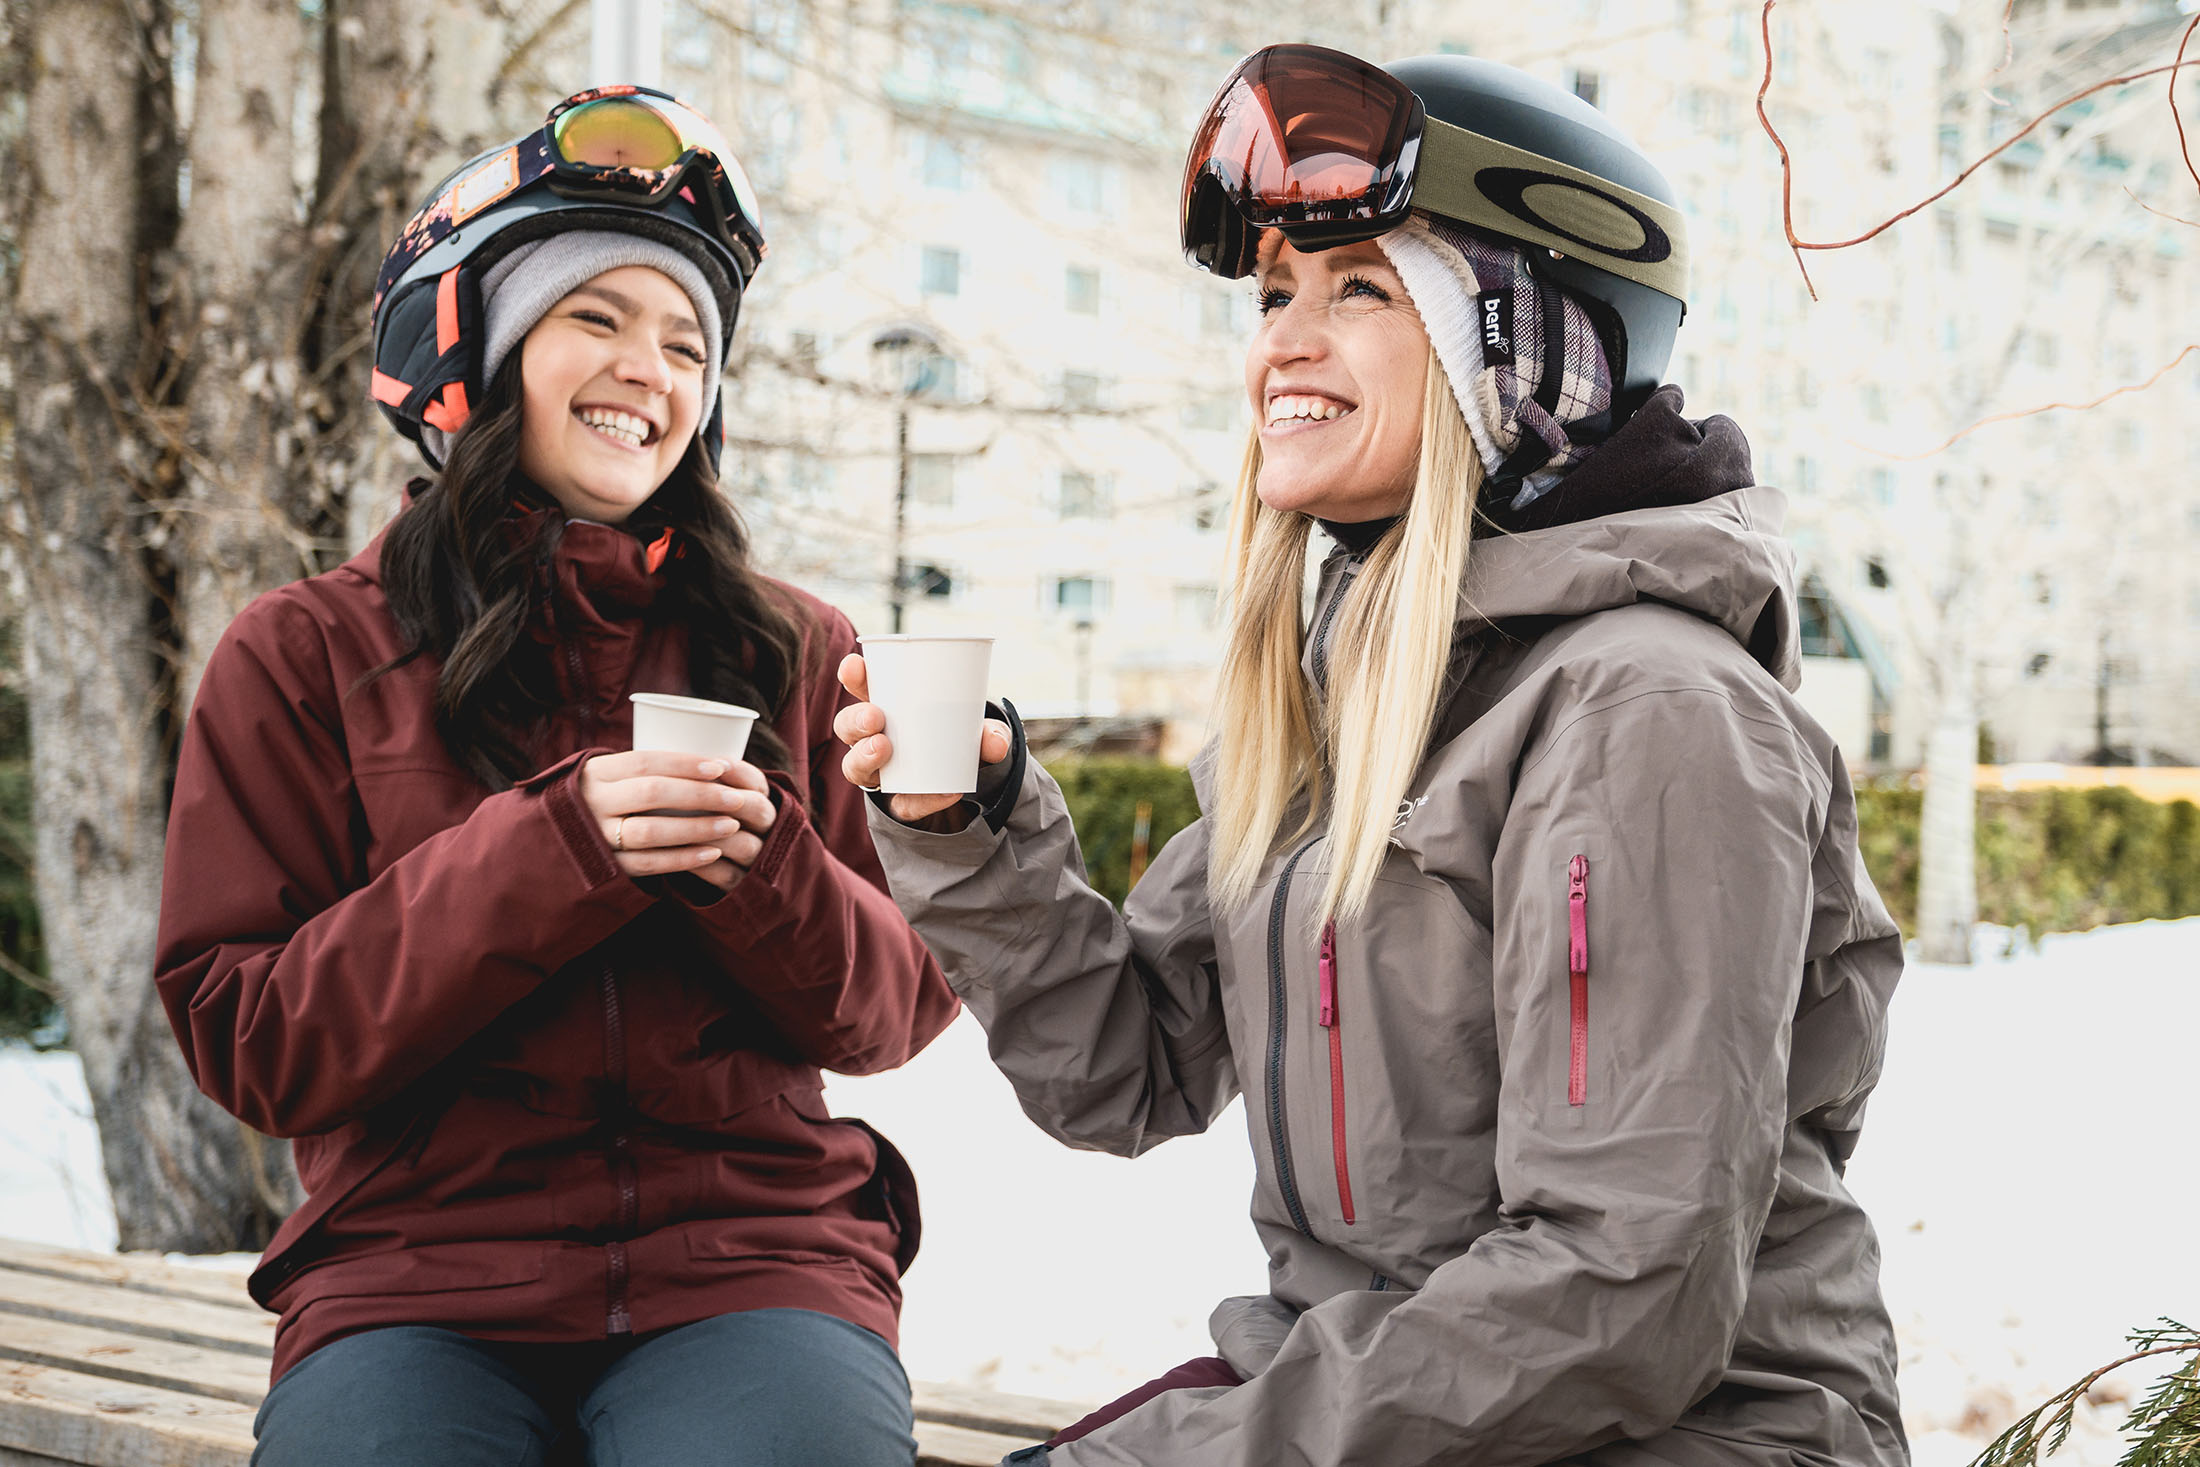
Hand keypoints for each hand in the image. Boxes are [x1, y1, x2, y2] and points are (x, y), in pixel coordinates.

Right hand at [577, 750, 776, 889]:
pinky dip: (683, 858)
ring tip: (731, 824)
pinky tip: (712, 853)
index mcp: (595, 772)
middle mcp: (592, 802)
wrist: (548, 845)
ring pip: (652, 831)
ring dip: (697, 828)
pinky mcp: (605, 867)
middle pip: (653, 793)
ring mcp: (596, 836)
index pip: (645, 761)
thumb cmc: (595, 801)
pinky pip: (648, 864)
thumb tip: (709, 761)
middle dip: (700, 795)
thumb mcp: (605, 778)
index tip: (720, 766)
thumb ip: (640, 770)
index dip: (684, 763)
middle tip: (737, 798)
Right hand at [835, 653, 1010, 825]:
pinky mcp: (899, 805)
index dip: (853, 676)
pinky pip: (903, 805)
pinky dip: (922, 801)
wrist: (966, 784)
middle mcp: (873, 739)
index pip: (861, 688)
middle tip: (875, 717)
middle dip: (854, 720)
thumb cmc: (959, 739)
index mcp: (887, 708)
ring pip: (855, 768)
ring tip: (883, 748)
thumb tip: (995, 740)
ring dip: (863, 757)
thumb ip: (990, 733)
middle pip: (847, 728)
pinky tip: (944, 794)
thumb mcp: (978, 731)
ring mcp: (881, 773)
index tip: (854, 667)